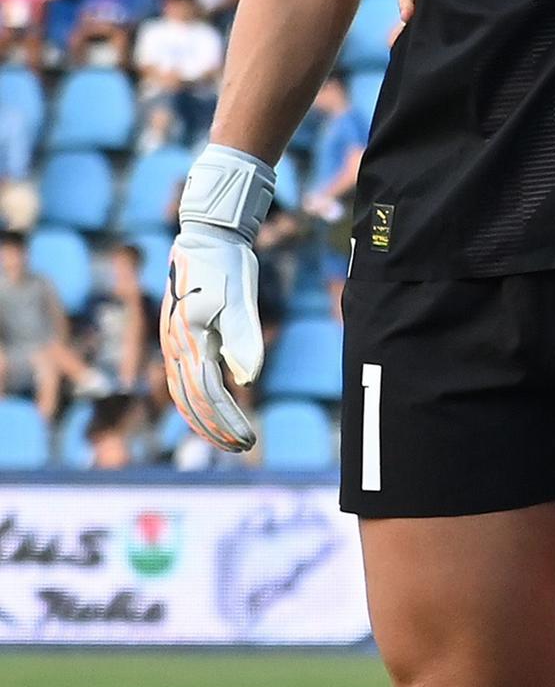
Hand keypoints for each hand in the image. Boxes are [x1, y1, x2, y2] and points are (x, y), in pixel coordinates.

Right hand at [160, 146, 273, 453]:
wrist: (207, 238)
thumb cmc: (227, 267)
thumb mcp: (241, 299)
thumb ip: (244, 338)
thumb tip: (246, 379)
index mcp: (189, 338)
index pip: (206, 392)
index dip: (226, 420)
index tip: (246, 439)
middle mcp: (176, 345)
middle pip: (191, 400)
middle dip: (215, 428)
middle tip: (242, 448)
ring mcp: (175, 342)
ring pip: (183, 393)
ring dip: (205, 419)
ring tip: (231, 439)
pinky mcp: (181, 338)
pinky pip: (185, 378)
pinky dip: (198, 400)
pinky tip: (217, 410)